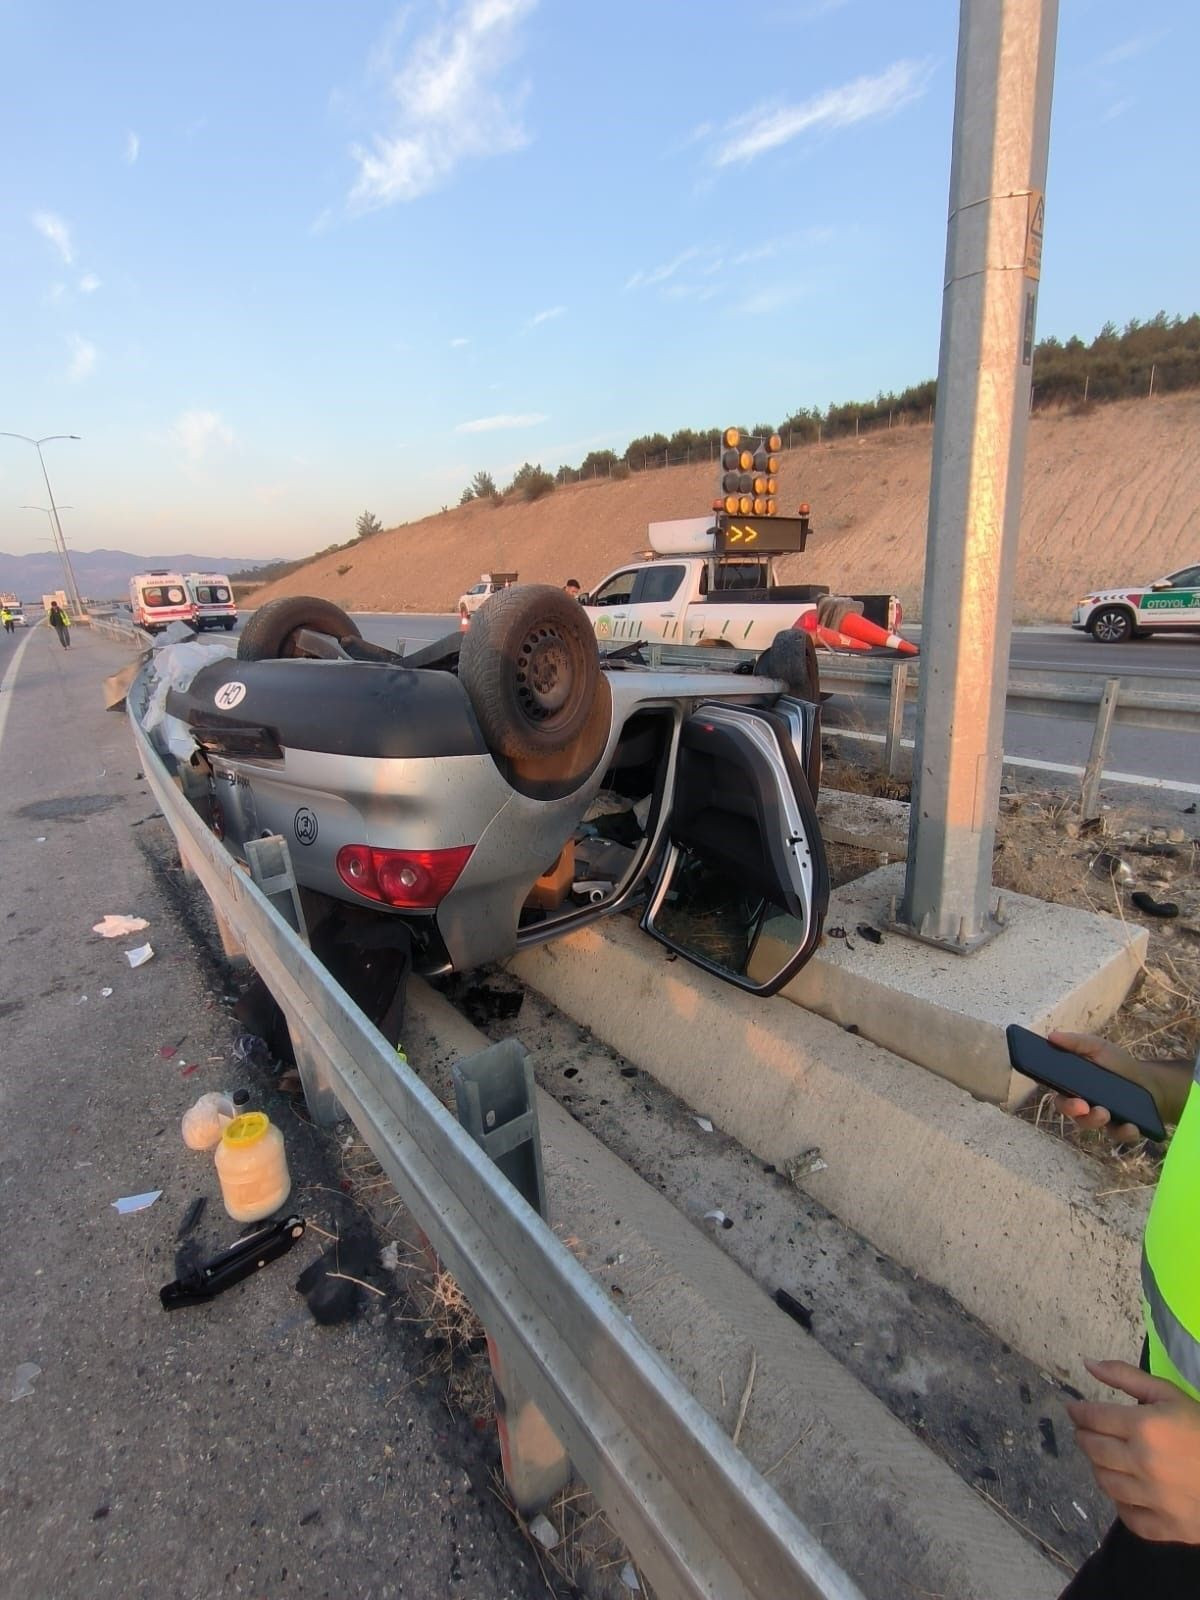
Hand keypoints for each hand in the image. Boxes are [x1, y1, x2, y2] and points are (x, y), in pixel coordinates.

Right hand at [1046, 1030, 1144, 1142]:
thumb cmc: (1117, 1064)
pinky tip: (1131, 1126)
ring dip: (1096, 1121)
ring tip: (1105, 1114)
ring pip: (1092, 1126)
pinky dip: (1125, 1132)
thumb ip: (1076, 1042)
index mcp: (1074, 1088)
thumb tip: (1051, 1036)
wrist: (1148, 1081)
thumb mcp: (1098, 1047)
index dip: (1063, 1101)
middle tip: (1083, 1107)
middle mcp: (1083, 1107)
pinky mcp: (1120, 1129)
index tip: (1069, 1097)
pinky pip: (1118, 1135)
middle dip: (1075, 1112)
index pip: (1061, 1097)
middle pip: (1072, 1114)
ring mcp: (1101, 1119)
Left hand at [1067, 1359, 1199, 1543]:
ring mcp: (1152, 1499)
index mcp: (1144, 1427)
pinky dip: (1121, 1501)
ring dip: (1098, 1466)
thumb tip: (1087, 1364)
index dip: (1079, 1413)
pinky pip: (1126, 1515)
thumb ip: (1126, 1377)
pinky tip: (1126, 1489)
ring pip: (1104, 1482)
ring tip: (1104, 1456)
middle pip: (1093, 1449)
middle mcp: (1142, 1463)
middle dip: (1084, 1436)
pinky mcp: (1164, 1527)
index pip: (1093, 1418)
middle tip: (1086, 1432)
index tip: (1075, 1411)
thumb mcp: (1169, 1394)